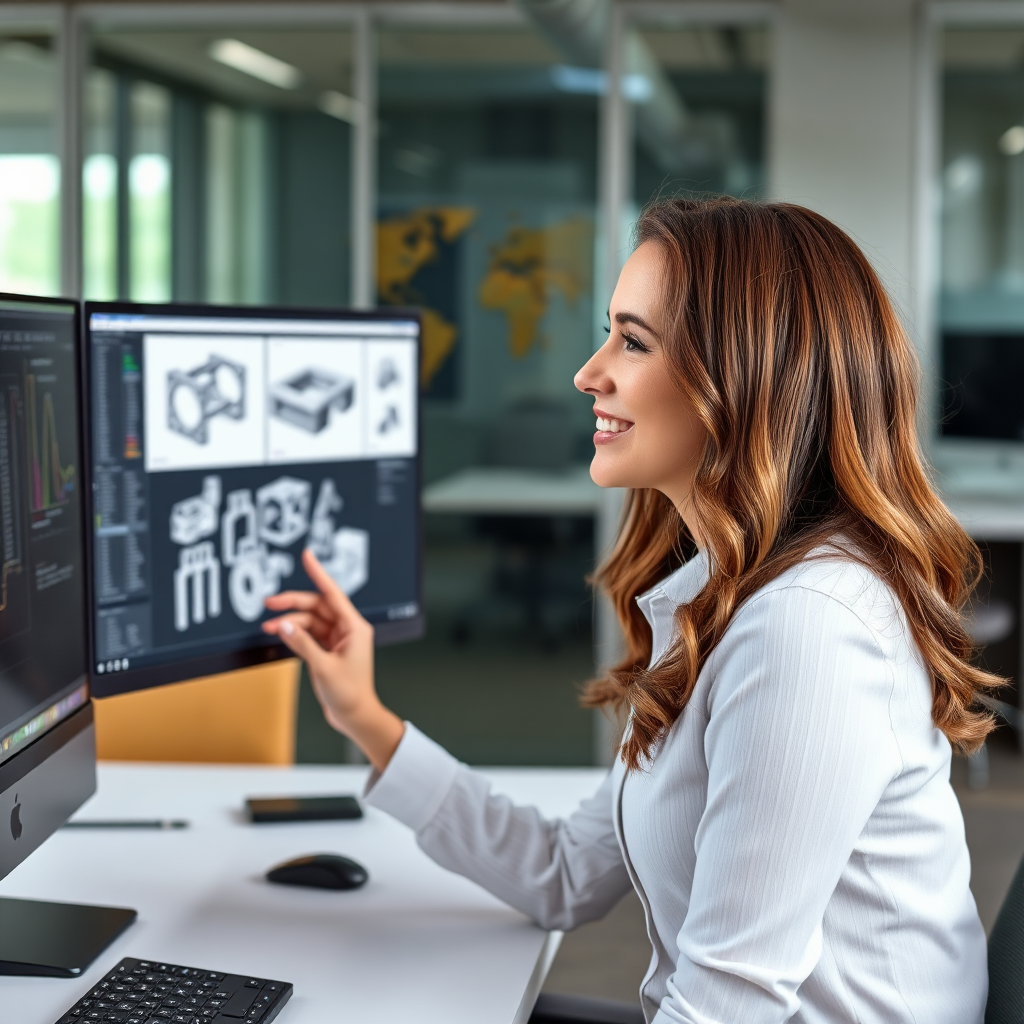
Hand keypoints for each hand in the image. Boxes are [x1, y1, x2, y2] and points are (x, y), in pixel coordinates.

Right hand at [262, 548, 403, 771]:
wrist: (355, 716)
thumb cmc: (350, 694)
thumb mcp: (323, 667)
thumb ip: (303, 644)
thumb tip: (285, 625)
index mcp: (354, 627)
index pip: (333, 593)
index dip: (318, 573)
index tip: (308, 556)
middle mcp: (347, 630)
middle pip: (316, 606)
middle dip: (292, 604)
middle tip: (269, 603)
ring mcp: (337, 640)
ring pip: (309, 621)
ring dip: (289, 622)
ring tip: (269, 627)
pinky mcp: (327, 650)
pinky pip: (308, 634)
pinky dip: (294, 634)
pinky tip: (279, 634)